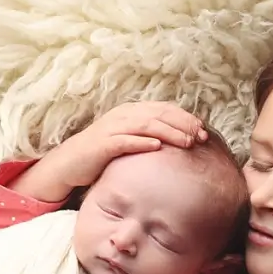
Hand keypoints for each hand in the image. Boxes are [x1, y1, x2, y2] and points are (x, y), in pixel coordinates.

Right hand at [12, 101, 207, 201]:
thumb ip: (150, 136)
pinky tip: (158, 147)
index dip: (185, 117)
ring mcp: (112, 128)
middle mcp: (123, 116)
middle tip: (201, 136)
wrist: (69, 164)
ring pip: (146, 125)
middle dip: (182, 124)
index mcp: (131, 112)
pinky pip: (125, 141)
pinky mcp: (102, 144)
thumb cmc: (103, 155)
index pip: (164, 109)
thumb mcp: (129, 141)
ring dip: (169, 132)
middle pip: (159, 114)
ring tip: (187, 142)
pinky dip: (142, 142)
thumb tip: (180, 143)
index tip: (203, 130)